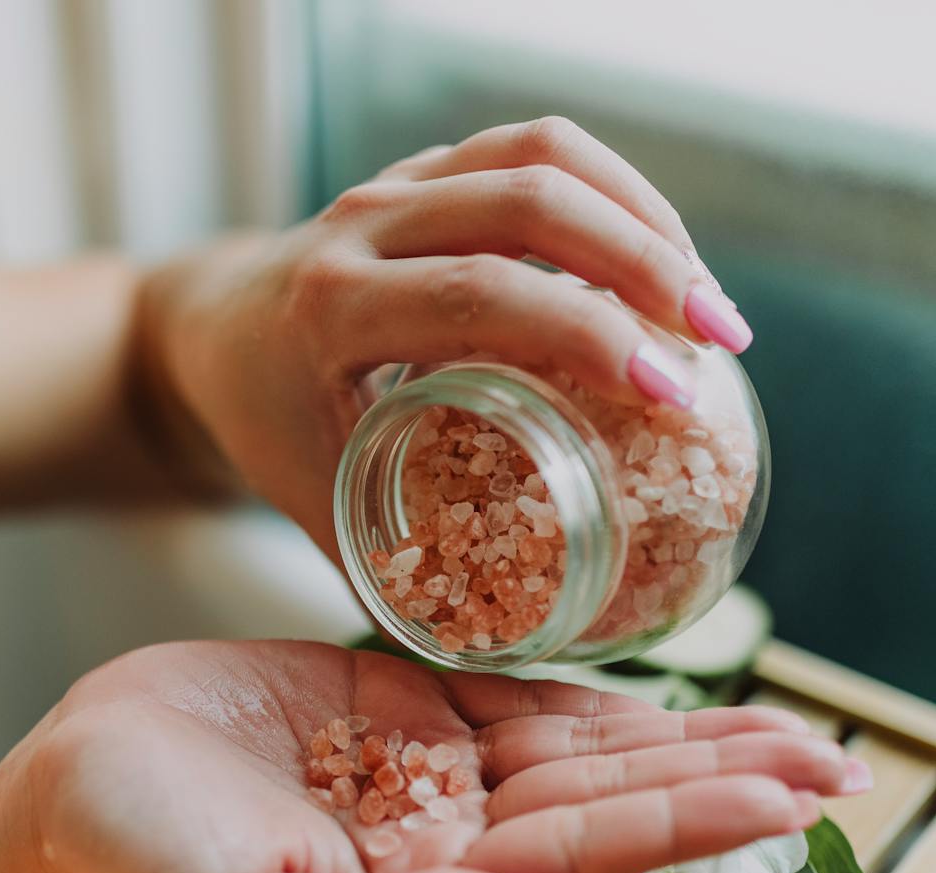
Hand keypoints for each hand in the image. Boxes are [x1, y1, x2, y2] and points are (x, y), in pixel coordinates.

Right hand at [6, 640, 851, 872]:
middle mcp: (448, 838)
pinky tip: (664, 700)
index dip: (687, 823)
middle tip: (836, 764)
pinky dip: (594, 696)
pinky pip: (514, 698)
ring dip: (682, 740)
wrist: (74, 786)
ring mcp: (429, 774)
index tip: (790, 801)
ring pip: (579, 751)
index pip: (582, 854)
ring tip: (787, 733)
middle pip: (609, 802)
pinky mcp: (400, 711)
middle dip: (722, 784)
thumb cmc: (134, 865)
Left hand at [140, 116, 753, 550]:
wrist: (217, 339)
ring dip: (644, 221)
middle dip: (643, 268)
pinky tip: (663, 255)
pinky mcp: (432, 168)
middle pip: (527, 204)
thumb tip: (527, 660)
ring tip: (707, 306)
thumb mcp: (323, 506)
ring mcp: (398, 185)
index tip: (672, 397)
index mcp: (330, 310)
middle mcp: (362, 228)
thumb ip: (412, 571)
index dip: (588, 335)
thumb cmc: (273, 433)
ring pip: (542, 157)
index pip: (476, 295)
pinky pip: (536, 149)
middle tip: (718, 349)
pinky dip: (616, 191)